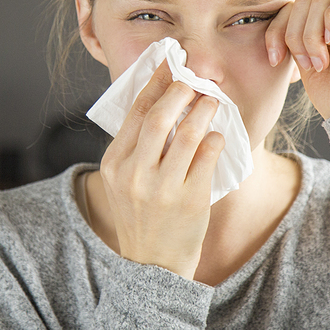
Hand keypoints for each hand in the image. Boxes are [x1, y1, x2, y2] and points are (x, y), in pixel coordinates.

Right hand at [98, 60, 224, 279]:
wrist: (152, 265)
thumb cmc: (141, 214)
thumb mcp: (124, 179)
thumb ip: (136, 144)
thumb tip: (161, 96)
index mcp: (114, 164)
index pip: (136, 112)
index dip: (156, 82)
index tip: (171, 64)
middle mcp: (135, 174)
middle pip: (161, 117)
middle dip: (182, 91)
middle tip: (196, 81)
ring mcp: (163, 188)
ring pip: (188, 134)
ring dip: (204, 110)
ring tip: (212, 101)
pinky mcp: (191, 200)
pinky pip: (208, 156)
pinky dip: (214, 139)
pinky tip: (216, 134)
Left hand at [266, 0, 329, 119]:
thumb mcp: (308, 68)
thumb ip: (296, 42)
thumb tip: (277, 22)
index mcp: (323, 32)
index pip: (292, 11)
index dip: (276, 30)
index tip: (274, 59)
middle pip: (304, 2)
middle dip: (294, 34)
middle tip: (305, 65)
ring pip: (321, 0)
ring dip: (311, 33)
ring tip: (319, 63)